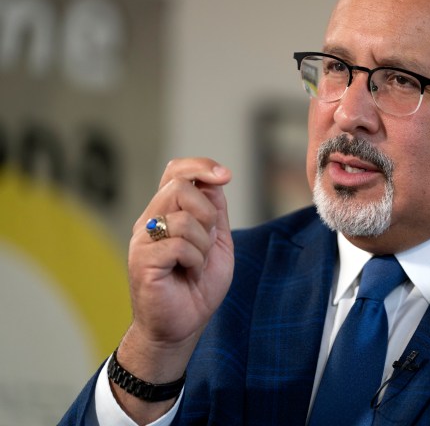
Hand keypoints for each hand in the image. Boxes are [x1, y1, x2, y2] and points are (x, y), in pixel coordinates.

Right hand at [126, 158, 233, 348]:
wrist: (182, 325)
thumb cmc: (198, 286)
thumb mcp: (216, 242)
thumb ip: (215, 211)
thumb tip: (214, 181)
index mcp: (167, 212)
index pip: (176, 171)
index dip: (201, 166)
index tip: (226, 176)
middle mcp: (150, 220)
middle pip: (180, 186)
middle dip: (207, 213)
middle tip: (208, 240)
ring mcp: (143, 240)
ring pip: (183, 218)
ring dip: (203, 245)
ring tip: (196, 264)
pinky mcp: (142, 260)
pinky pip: (179, 245)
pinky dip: (195, 261)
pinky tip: (188, 274)